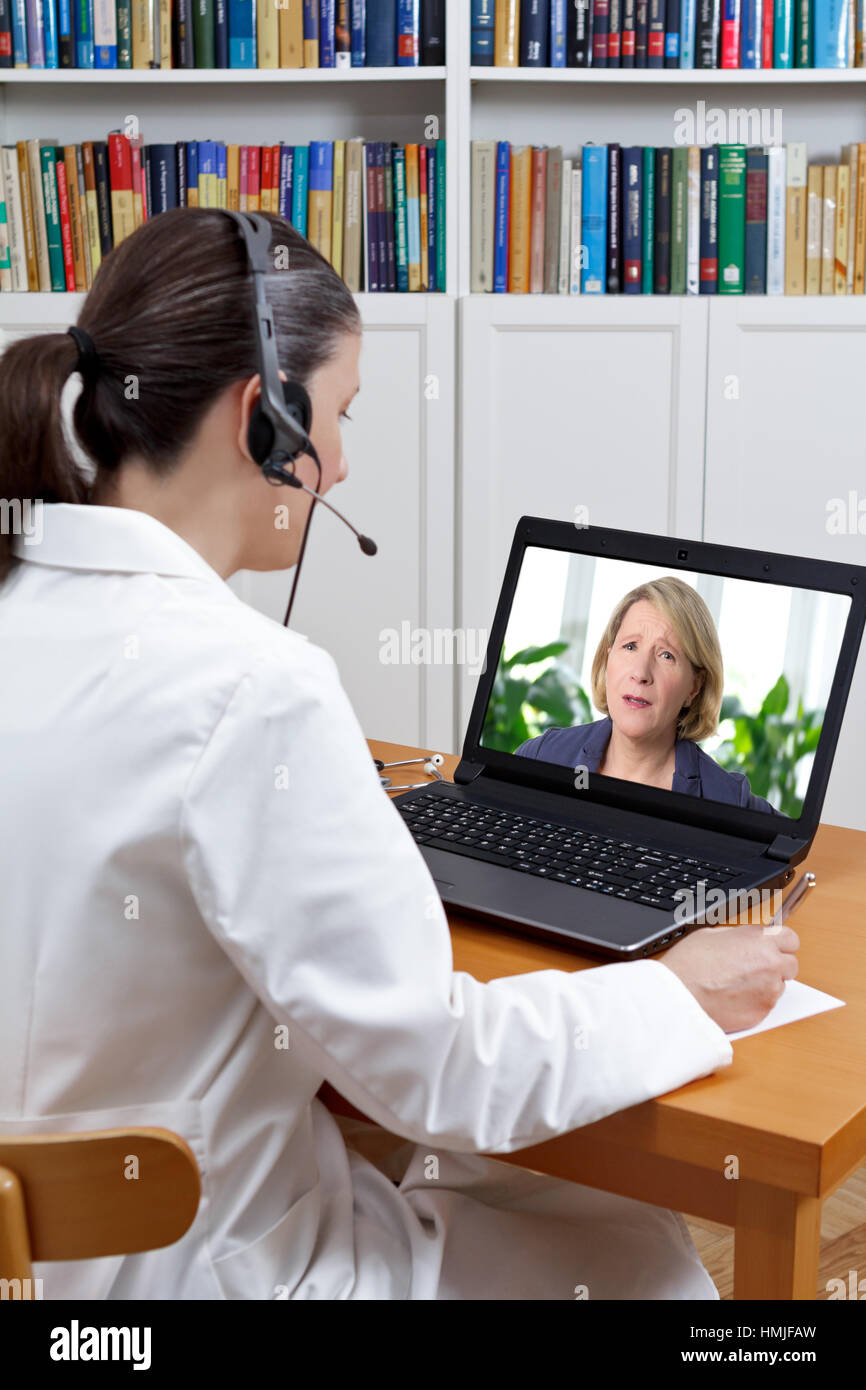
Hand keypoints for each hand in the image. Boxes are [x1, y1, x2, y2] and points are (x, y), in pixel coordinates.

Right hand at [658, 923, 799, 1032]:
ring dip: (767, 984)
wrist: (679, 994)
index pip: (791, 939)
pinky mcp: (763, 1012)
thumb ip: (742, 936)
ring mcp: (769, 990)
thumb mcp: (714, 934)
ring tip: (738, 984)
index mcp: (761, 940)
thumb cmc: (690, 963)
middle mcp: (771, 964)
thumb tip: (750, 939)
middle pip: (791, 964)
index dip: (780, 943)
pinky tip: (734, 997)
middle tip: (755, 967)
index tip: (772, 948)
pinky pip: (767, 1004)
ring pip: (780, 986)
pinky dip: (756, 1001)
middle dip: (777, 965)